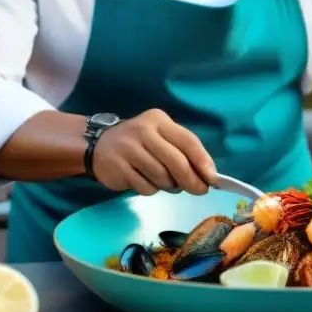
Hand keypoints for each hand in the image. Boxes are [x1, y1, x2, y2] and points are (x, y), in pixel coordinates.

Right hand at [92, 109, 216, 195]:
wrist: (98, 145)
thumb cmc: (138, 143)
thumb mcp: (160, 137)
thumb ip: (182, 151)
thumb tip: (207, 176)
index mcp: (158, 121)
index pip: (187, 140)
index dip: (203, 161)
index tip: (213, 178)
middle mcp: (143, 131)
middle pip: (176, 161)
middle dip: (191, 180)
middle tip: (199, 190)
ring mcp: (129, 149)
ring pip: (162, 177)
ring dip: (170, 186)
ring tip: (168, 183)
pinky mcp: (119, 167)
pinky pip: (145, 186)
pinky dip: (151, 189)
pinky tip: (146, 182)